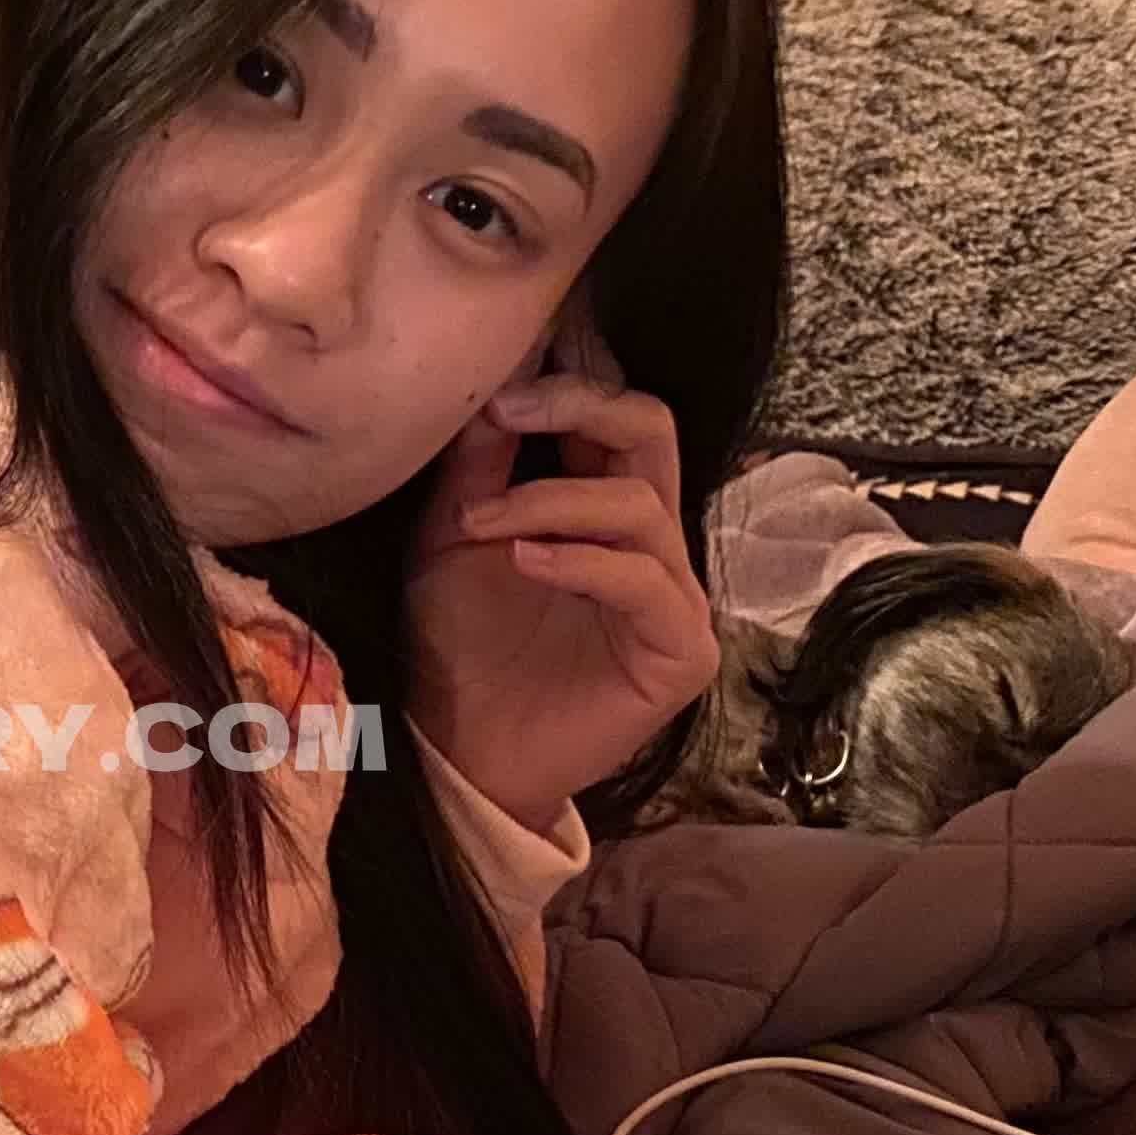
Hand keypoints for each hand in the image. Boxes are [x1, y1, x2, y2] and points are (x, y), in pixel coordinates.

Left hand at [404, 374, 721, 830]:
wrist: (456, 750)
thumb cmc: (455, 645)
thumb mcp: (454, 537)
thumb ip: (479, 465)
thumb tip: (494, 384)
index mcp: (602, 505)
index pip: (619, 416)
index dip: (565, 389)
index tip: (496, 389)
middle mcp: (650, 542)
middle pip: (654, 433)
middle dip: (582, 408)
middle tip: (509, 411)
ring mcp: (673, 597)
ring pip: (639, 508)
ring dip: (550, 502)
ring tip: (479, 525)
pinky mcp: (681, 652)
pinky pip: (645, 582)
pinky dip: (581, 561)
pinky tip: (523, 562)